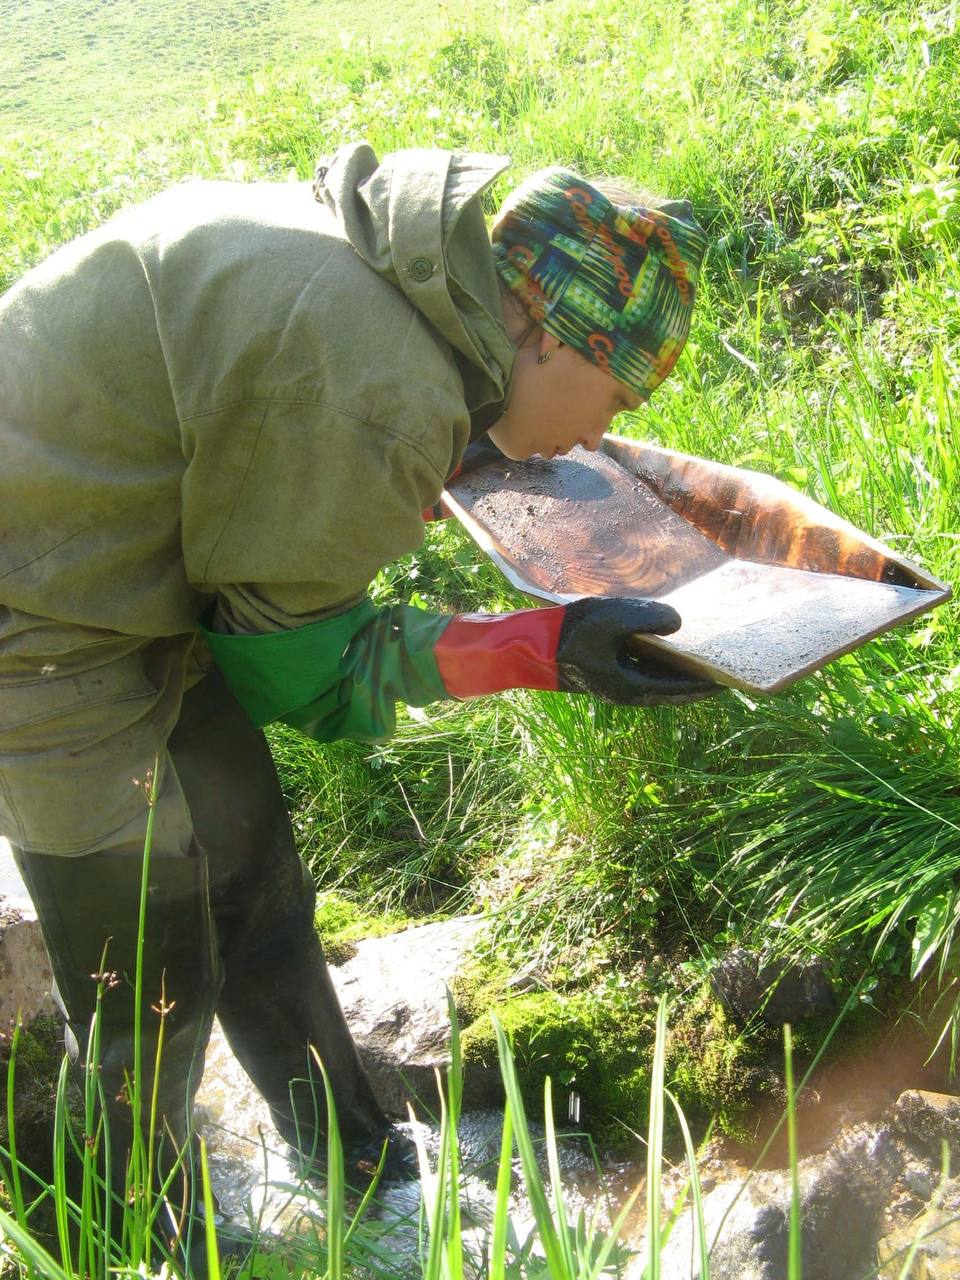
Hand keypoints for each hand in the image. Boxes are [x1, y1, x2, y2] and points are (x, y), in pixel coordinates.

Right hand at [555, 596, 717, 705]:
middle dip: (695, 679)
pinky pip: (642, 670)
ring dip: (677, 670)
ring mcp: (615, 684)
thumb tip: (677, 623)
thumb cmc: (572, 634)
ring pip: (656, 680)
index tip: (730, 676)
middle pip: (671, 689)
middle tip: (720, 666)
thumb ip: (649, 618)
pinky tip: (666, 645)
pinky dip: (659, 662)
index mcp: (633, 687)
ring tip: (698, 653)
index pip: (680, 689)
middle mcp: (627, 692)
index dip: (706, 683)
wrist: (533, 646)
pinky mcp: (606, 673)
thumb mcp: (613, 619)